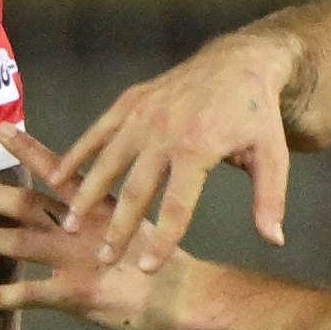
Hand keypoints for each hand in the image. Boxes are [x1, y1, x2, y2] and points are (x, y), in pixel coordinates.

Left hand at [0, 125, 191, 329]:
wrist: (191, 297)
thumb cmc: (169, 263)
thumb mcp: (142, 224)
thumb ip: (113, 212)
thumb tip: (98, 199)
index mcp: (99, 206)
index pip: (58, 170)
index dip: (27, 149)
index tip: (0, 130)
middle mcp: (83, 226)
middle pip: (28, 205)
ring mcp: (77, 259)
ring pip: (21, 244)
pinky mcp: (76, 293)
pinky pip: (28, 295)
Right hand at [50, 31, 296, 271]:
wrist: (240, 61)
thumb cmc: (256, 114)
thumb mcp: (272, 154)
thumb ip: (269, 198)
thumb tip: (273, 240)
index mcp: (199, 149)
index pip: (177, 206)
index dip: (162, 239)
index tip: (147, 268)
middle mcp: (165, 133)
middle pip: (137, 190)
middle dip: (118, 227)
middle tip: (104, 259)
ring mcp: (143, 115)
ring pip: (108, 162)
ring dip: (87, 195)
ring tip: (70, 224)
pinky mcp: (130, 102)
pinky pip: (98, 131)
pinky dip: (76, 153)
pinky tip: (56, 177)